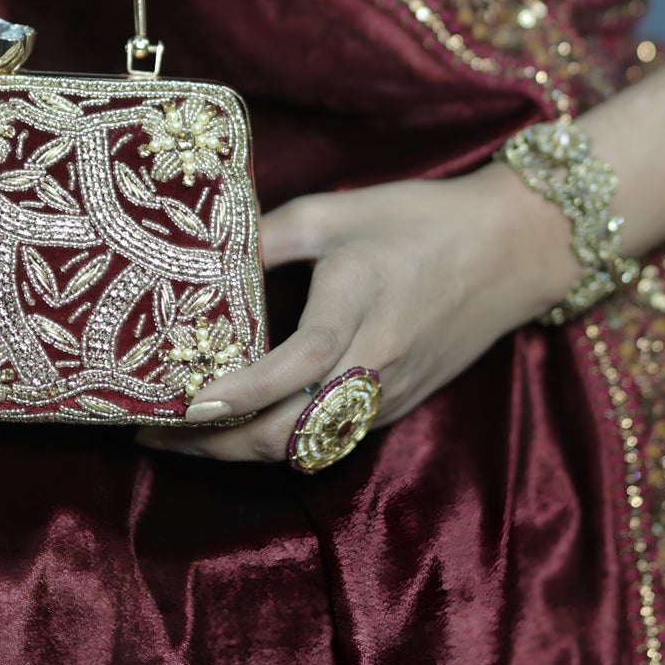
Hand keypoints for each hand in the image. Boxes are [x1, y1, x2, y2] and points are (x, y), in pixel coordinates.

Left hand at [136, 163, 572, 464]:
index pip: (298, 363)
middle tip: (152, 435)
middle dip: (218, 445)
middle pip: (292, 430)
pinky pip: (328, 439)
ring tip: (180, 439)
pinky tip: (238, 429)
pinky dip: (278, 443)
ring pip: (307, 446)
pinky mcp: (394, 405)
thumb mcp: (338, 211)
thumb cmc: (420, 221)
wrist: (512, 250)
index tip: (185, 404)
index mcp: (363, 307)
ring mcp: (387, 394)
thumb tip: (200, 254)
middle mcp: (376, 365)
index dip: (241, 391)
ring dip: (242, 453)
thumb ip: (268, 236)